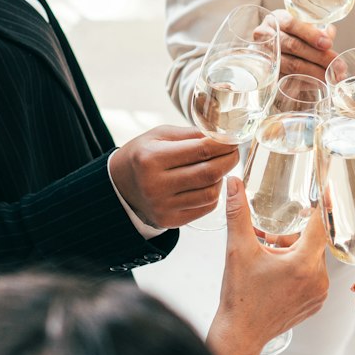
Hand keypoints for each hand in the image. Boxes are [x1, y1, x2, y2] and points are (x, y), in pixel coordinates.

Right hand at [109, 125, 239, 228]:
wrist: (121, 184)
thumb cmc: (143, 155)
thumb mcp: (160, 135)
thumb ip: (190, 134)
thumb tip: (221, 135)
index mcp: (152, 158)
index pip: (200, 150)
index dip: (223, 145)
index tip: (233, 139)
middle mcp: (156, 185)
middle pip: (209, 174)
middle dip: (228, 160)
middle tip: (233, 153)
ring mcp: (163, 206)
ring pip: (211, 193)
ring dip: (222, 178)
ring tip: (218, 167)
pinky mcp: (170, 220)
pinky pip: (205, 208)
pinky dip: (213, 194)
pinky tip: (208, 184)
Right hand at [208, 177, 329, 354]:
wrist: (240, 333)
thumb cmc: (240, 296)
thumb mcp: (237, 250)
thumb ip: (238, 213)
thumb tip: (233, 184)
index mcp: (302, 263)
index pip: (320, 224)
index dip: (321, 205)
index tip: (326, 189)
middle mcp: (317, 278)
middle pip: (313, 242)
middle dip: (293, 235)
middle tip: (269, 239)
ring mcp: (319, 293)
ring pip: (313, 258)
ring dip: (295, 252)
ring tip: (270, 258)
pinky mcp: (316, 303)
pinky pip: (314, 276)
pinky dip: (299, 269)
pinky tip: (277, 273)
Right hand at [256, 8, 337, 80]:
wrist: (274, 49)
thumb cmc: (293, 34)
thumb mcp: (303, 26)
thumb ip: (317, 31)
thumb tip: (329, 36)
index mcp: (277, 19)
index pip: (291, 24)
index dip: (310, 34)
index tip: (328, 44)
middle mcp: (266, 36)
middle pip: (293, 46)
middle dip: (319, 56)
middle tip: (338, 65)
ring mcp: (265, 56)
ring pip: (291, 65)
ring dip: (316, 72)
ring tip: (333, 76)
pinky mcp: (268, 74)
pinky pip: (288, 79)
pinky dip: (306, 81)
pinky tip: (320, 83)